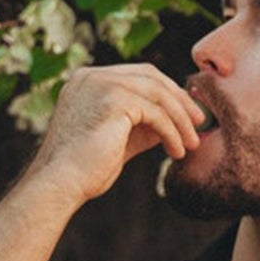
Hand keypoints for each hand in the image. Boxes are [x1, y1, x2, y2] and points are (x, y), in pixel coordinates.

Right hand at [31, 62, 205, 206]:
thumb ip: (142, 126)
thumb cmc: (84, 170)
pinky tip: (176, 151)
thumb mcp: (119, 140)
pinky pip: (156, 112)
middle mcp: (93, 76)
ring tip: (192, 143)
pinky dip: (171, 132)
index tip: (187, 114)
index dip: (167, 92)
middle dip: (180, 99)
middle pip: (151, 76)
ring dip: (181, 119)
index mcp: (88, 80)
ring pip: (157, 93)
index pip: (138, 76)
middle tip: (200, 122)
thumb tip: (175, 123)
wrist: (59, 184)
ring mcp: (102, 83)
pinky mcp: (114, 99)